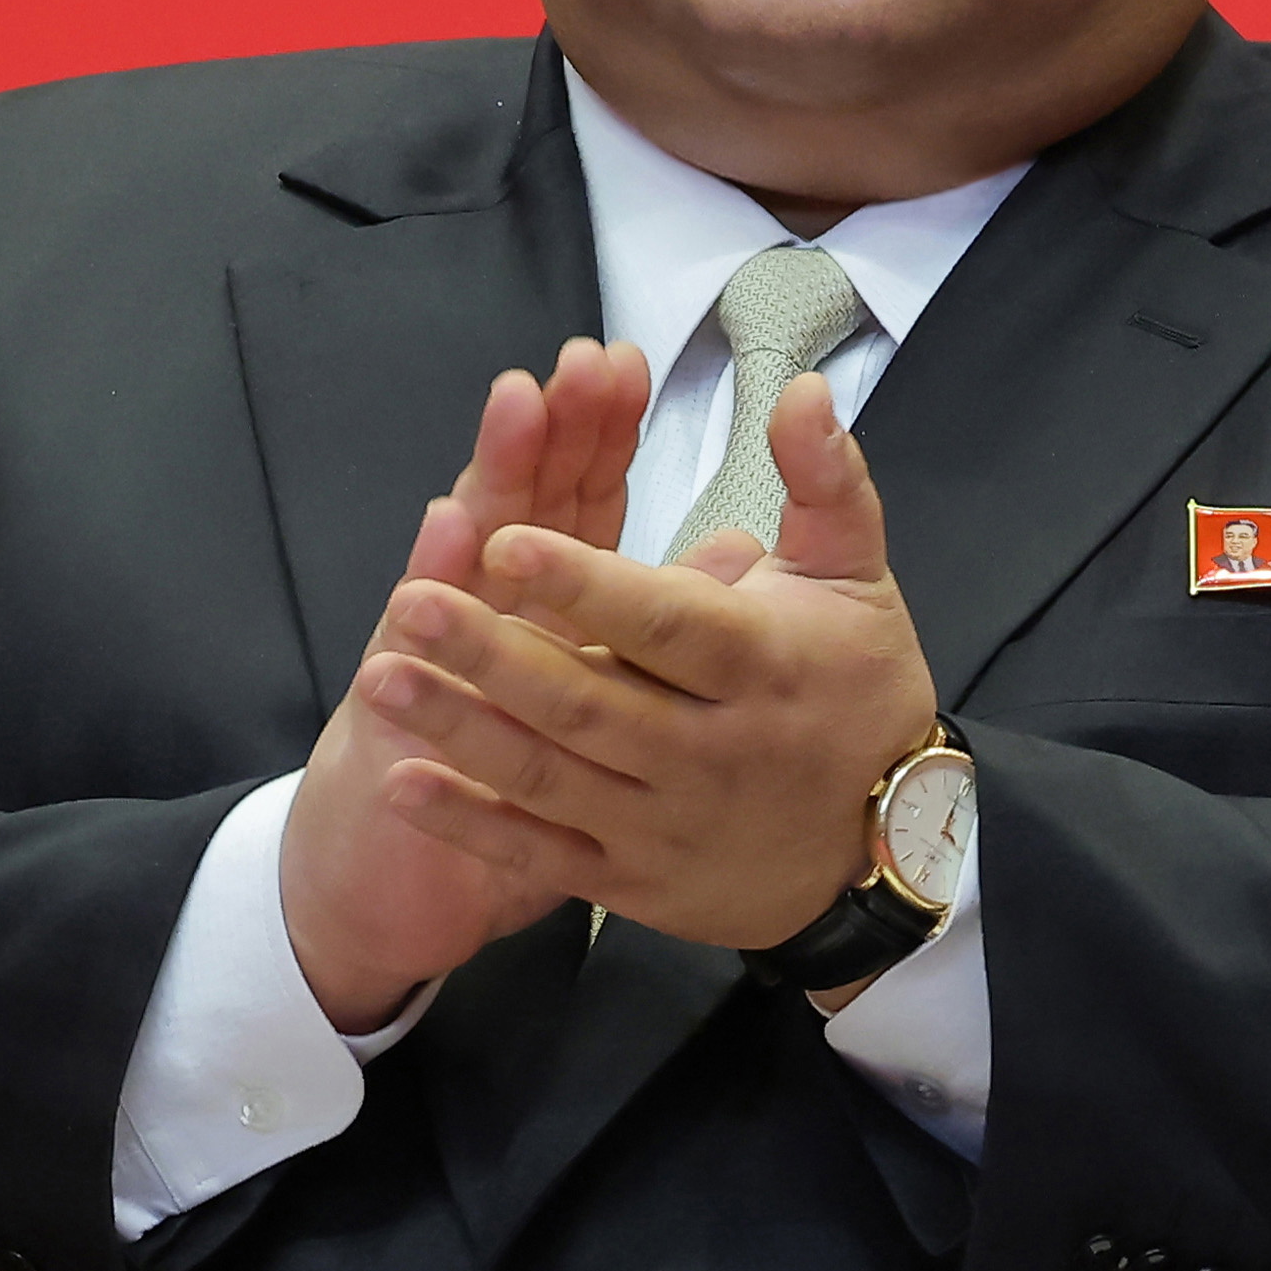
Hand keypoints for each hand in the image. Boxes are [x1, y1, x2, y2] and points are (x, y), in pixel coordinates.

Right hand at [271, 341, 648, 1029]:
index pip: (573, 500)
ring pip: (467, 546)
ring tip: (522, 399)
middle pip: (521, 500)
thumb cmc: (497, 784)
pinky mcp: (397, 701)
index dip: (597, 435)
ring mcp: (431, 652)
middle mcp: (478, 612)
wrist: (378, 869)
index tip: (622, 365)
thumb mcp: (587, 712)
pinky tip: (448, 524)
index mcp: (534, 606)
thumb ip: (664, 627)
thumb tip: (739, 557)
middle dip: (553, 427)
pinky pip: (420, 631)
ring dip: (494, 471)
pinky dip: (430, 576)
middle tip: (581, 354)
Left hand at [360, 375, 940, 951]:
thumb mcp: (858, 578)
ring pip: (553, 776)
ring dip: (461, 729)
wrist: (888, 844)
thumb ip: (825, 481)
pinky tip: (406, 783)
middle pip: (587, 700)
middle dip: (489, 654)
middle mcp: (711, 752)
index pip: (663, 622)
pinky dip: (473, 824)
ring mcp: (668, 823)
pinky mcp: (637, 879)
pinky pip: (545, 852)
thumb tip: (802, 391)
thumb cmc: (859, 691)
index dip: (584, 584)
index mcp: (760, 664)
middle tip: (408, 606)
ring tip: (383, 677)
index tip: (506, 541)